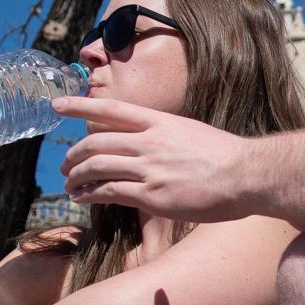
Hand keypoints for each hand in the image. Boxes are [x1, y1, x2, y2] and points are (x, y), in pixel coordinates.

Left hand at [55, 96, 253, 222]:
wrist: (247, 174)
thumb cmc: (224, 156)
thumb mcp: (190, 131)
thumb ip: (163, 134)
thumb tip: (145, 142)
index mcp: (160, 121)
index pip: (111, 109)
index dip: (80, 107)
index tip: (57, 106)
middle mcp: (150, 141)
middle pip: (97, 142)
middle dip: (73, 154)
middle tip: (65, 165)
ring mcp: (149, 168)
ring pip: (97, 166)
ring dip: (77, 176)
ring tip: (70, 184)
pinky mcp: (152, 195)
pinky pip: (109, 192)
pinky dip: (89, 194)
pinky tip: (82, 198)